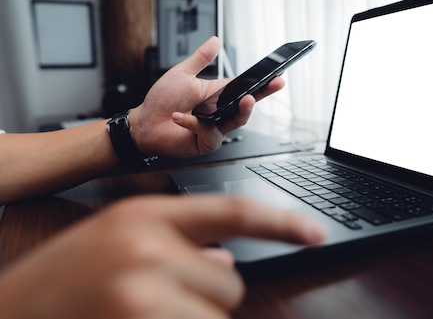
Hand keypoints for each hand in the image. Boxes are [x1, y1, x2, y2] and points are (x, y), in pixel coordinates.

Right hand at [0, 195, 325, 318]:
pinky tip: (137, 317)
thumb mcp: (118, 241)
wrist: (7, 309)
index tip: (314, 233)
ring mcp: (141, 287)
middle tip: (157, 298)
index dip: (280, 222)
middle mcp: (148, 244)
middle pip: (229, 278)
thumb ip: (174, 244)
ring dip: (194, 317)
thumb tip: (225, 258)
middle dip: (207, 296)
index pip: (233, 210)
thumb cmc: (63, 279)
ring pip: (217, 310)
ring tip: (143, 310)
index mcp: (146, 213)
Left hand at [129, 36, 284, 156]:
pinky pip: (209, 132)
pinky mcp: (207, 142)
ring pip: (237, 121)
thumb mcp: (182, 74)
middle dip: (263, 95)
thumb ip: (201, 58)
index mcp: (218, 94)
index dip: (263, 84)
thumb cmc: (161, 101)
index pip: (245, 88)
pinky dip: (193, 123)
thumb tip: (215, 40)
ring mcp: (216, 128)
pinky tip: (179, 116)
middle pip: (247, 105)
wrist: (143, 124)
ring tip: (244, 100)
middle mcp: (220, 112)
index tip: (278, 76)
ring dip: (242, 111)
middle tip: (273, 85)